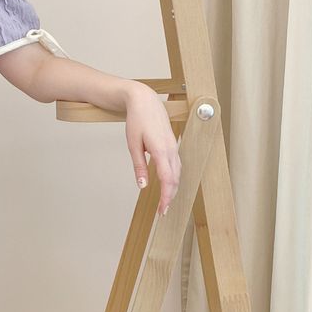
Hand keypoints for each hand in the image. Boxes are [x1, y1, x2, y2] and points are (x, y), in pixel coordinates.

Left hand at [124, 82, 180, 215]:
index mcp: (161, 150)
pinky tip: (169, 184)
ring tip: (165, 202)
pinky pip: (177, 165)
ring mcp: (174, 147)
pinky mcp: (173, 145)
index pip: (167, 179)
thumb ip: (139, 166)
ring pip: (178, 173)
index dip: (166, 197)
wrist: (144, 100)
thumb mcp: (133, 144)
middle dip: (170, 197)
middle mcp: (171, 149)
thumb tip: (142, 185)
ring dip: (173, 188)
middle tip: (162, 212)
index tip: (162, 210)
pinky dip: (174, 178)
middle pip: (175, 179)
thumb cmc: (137, 120)